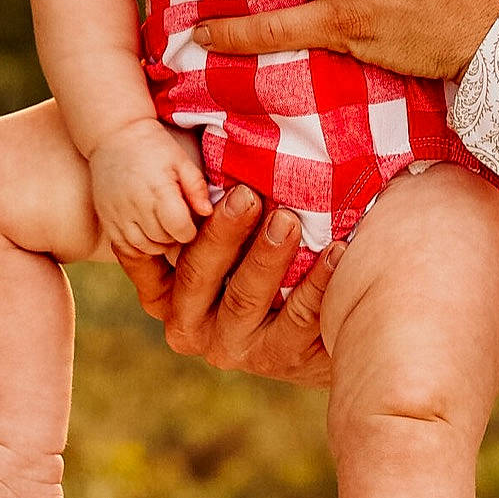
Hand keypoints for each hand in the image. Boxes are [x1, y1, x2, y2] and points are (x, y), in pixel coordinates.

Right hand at [89, 119, 211, 254]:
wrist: (114, 135)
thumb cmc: (154, 147)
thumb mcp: (181, 160)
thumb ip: (196, 187)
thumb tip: (207, 212)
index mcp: (158, 189)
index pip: (180, 229)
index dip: (190, 230)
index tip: (189, 219)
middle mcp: (136, 205)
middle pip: (164, 241)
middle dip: (175, 236)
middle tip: (176, 219)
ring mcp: (117, 214)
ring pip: (144, 247)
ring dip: (157, 242)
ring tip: (161, 224)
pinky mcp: (106, 218)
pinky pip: (124, 246)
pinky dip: (138, 245)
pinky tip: (144, 230)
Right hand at [116, 184, 339, 387]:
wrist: (308, 329)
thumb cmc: (250, 257)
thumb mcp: (218, 239)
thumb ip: (198, 208)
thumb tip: (196, 137)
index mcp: (165, 297)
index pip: (161, 259)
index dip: (178, 225)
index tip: (205, 188)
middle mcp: (190, 328)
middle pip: (198, 275)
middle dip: (223, 233)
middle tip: (248, 196)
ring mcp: (235, 349)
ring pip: (245, 298)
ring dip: (267, 256)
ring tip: (289, 219)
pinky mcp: (281, 360)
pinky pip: (298, 318)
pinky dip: (318, 282)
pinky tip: (337, 250)